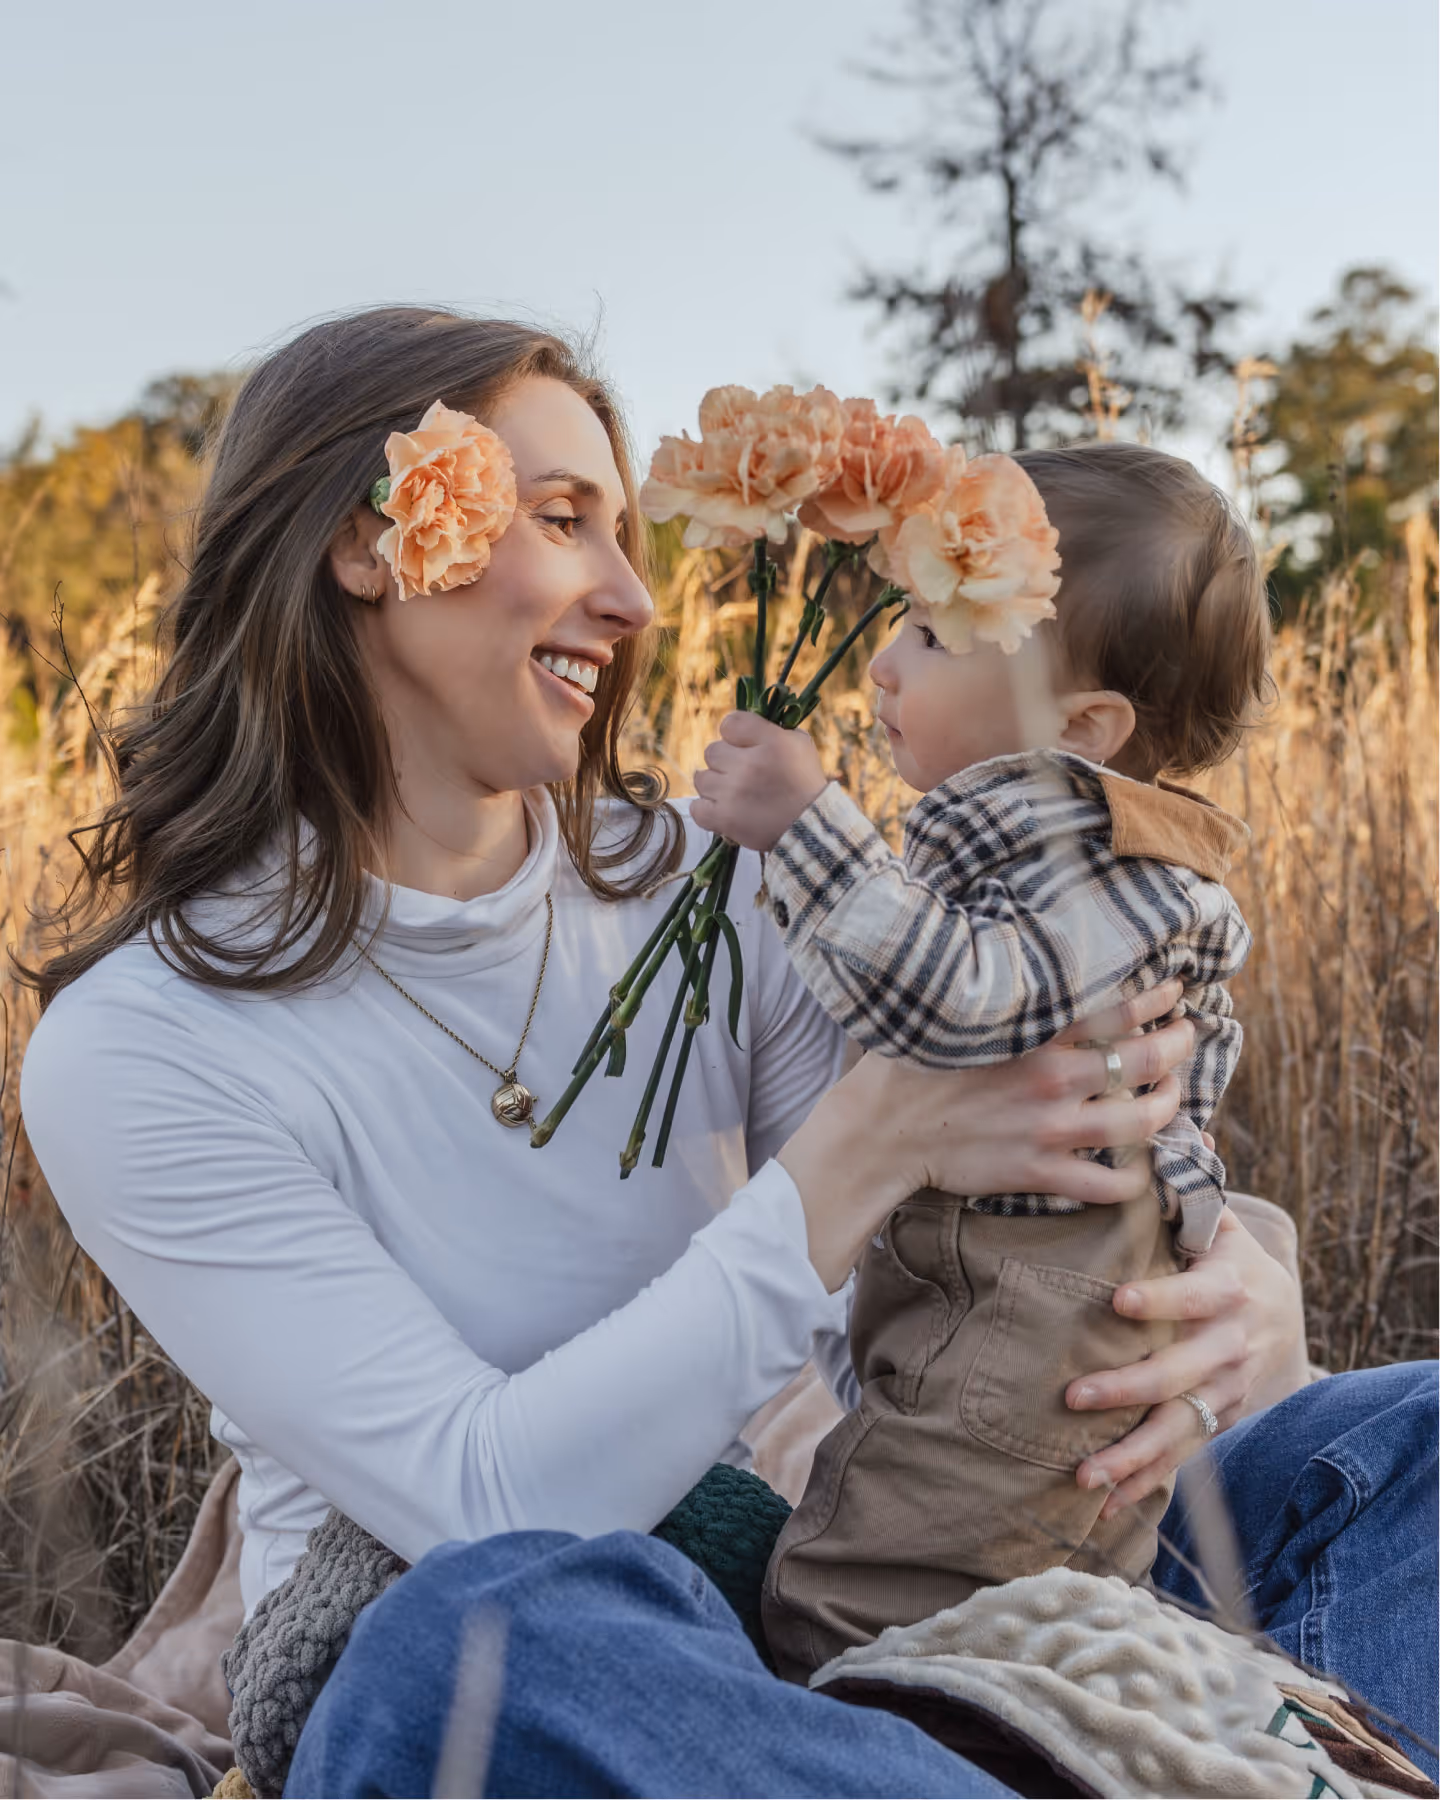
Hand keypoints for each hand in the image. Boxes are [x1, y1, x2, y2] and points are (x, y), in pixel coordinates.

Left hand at [691, 713, 827, 852]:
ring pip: (701, 778)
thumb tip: (746, 727)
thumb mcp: (800, 745)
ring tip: (734, 794)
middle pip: (712, 751)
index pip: (730, 723)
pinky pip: (697, 808)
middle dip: (725, 761)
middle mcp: (749, 764)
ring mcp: (733, 792)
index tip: (744, 746)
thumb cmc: (805, 783)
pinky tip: (723, 810)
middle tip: (742, 774)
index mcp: (770, 741)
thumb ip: (772, 730)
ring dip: (715, 785)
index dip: (734, 735)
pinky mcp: (724, 819)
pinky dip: (706, 810)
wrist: (810, 829)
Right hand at [781, 979, 1192, 1289]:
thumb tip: (1024, 959)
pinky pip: (1110, 1185)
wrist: (880, 1134)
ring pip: (1142, 1122)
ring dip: (1171, 1106)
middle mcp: (1051, 1078)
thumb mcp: (954, 1014)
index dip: (1157, 997)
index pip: (1116, 1007)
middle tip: (1188, 1036)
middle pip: (1143, 1060)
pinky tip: (1141, 1167)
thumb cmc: (908, 1067)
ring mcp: (1051, 1130)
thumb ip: (1002, 996)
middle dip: (1179, 1045)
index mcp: (1032, 1034)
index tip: (1175, 990)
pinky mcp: (1041, 1173)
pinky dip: (1136, 1179)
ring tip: (1174, 1093)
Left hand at [1068, 1206, 1307, 1513]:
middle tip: (1074, 1397)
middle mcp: (1232, 1343)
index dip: (1161, 1300)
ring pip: (1180, 1428)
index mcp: (1229, 1286)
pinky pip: (1182, 1455)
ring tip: (1082, 1473)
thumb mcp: (1211, 1219)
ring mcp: (1227, 1388)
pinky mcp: (1219, 1417)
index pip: (1194, 1295)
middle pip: (1179, 1373)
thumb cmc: (1220, 1252)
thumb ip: (1180, 1189)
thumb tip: (1156, 1135)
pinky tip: (1102, 1504)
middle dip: (1127, 1387)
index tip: (1118, 1302)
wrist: (1277, 1308)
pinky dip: (1144, 1483)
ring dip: (1132, 1456)